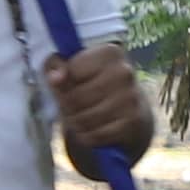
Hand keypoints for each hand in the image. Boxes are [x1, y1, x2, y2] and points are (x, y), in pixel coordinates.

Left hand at [47, 46, 149, 160]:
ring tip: (79, 117)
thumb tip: (55, 77)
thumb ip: (56, 67)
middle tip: (69, 106)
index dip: (61, 83)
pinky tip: (91, 129)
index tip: (66, 84)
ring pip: (84, 118)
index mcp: (109, 53)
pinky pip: (97, 134)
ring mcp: (131, 97)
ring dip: (75, 122)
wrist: (130, 107)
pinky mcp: (134, 121)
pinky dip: (88, 136)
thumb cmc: (93, 83)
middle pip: (76, 97)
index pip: (70, 71)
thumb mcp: (72, 68)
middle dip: (66, 106)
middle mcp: (124, 72)